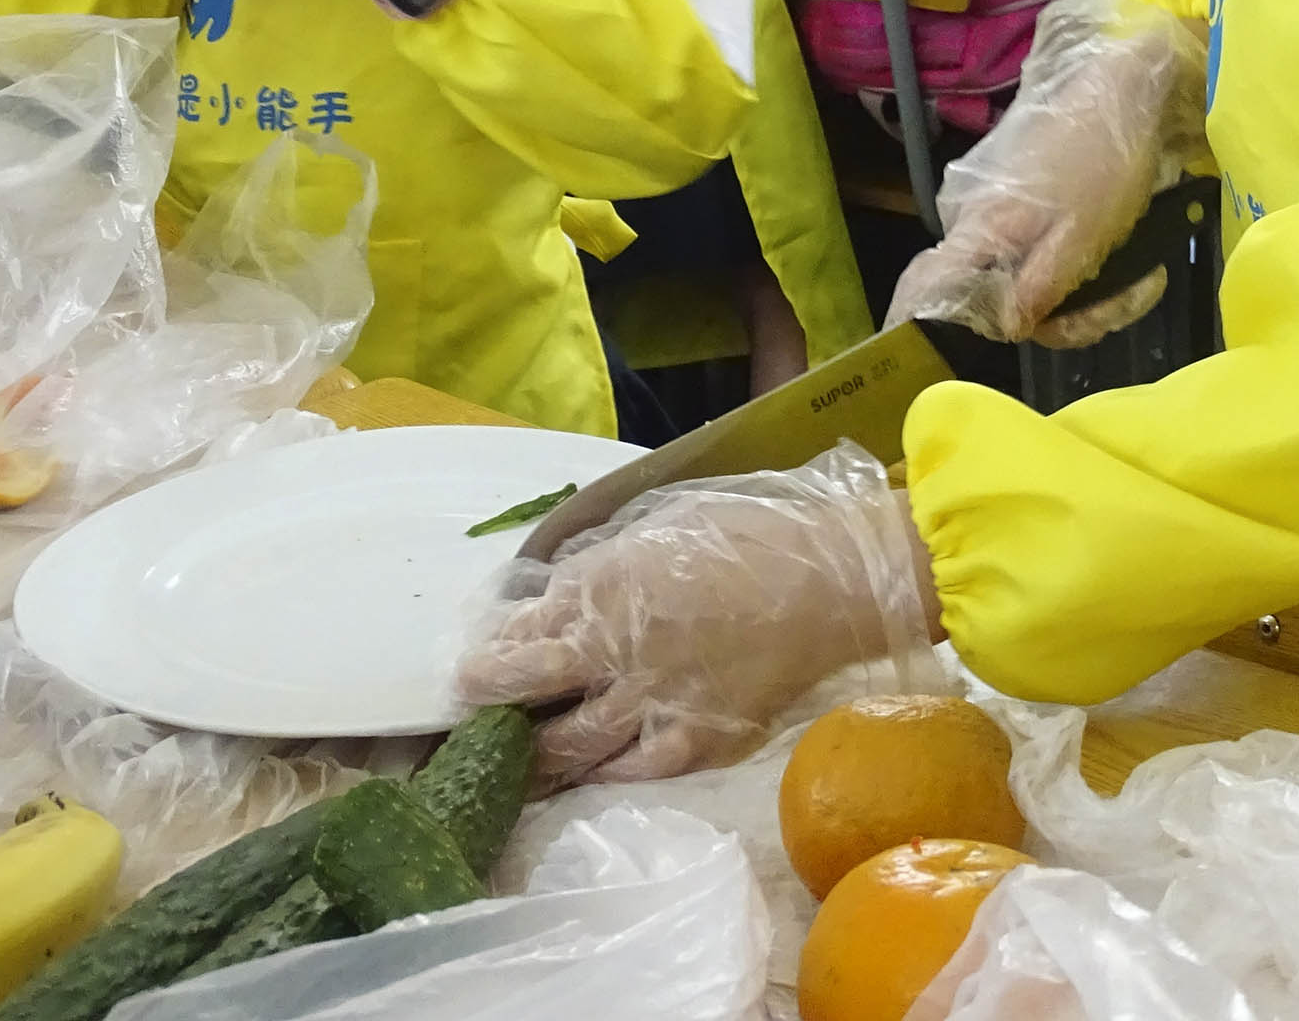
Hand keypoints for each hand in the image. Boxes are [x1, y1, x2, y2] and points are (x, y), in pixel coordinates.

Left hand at [457, 447, 937, 784]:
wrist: (830, 582)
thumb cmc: (750, 535)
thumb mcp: (660, 526)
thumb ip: (603, 566)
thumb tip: (558, 598)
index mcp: (603, 585)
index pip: (522, 629)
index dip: (493, 647)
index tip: (478, 658)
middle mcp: (612, 650)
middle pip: (523, 688)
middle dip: (486, 698)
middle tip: (468, 708)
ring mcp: (650, 705)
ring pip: (564, 746)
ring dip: (530, 752)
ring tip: (512, 757)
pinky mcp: (692, 744)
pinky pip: (627, 770)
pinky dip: (599, 771)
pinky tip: (587, 771)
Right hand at [887, 0, 1206, 345]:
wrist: (1115, 83)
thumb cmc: (1102, 158)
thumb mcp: (1084, 234)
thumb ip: (1040, 285)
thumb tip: (1005, 328)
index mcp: (979, 228)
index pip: (929, 290)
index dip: (942, 324)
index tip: (978, 342)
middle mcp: (971, 218)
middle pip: (1000, 297)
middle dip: (1072, 313)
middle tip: (1133, 295)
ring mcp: (991, 204)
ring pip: (1027, 277)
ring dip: (1090, 291)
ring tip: (1146, 274)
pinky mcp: (1014, 194)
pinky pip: (1036, 249)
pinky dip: (1079, 259)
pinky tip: (1126, 250)